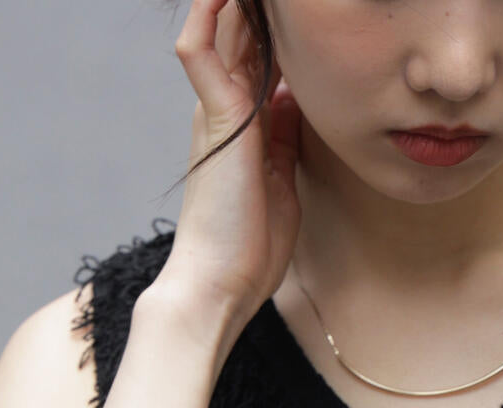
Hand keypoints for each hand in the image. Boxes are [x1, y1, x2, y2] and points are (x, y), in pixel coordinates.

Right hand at [155, 0, 303, 332]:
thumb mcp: (283, 181)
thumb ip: (287, 138)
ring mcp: (216, 111)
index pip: (257, 59)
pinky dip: (212, 14)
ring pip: (220, 29)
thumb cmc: (251, 246)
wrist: (221, 284)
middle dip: (259, 9)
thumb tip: (297, 103)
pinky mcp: (216, 118)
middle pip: (239, 34)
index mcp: (243, 125)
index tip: (300, 18)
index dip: (277, 31)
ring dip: (234, 4)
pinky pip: (202, 48)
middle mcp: (224, 110)